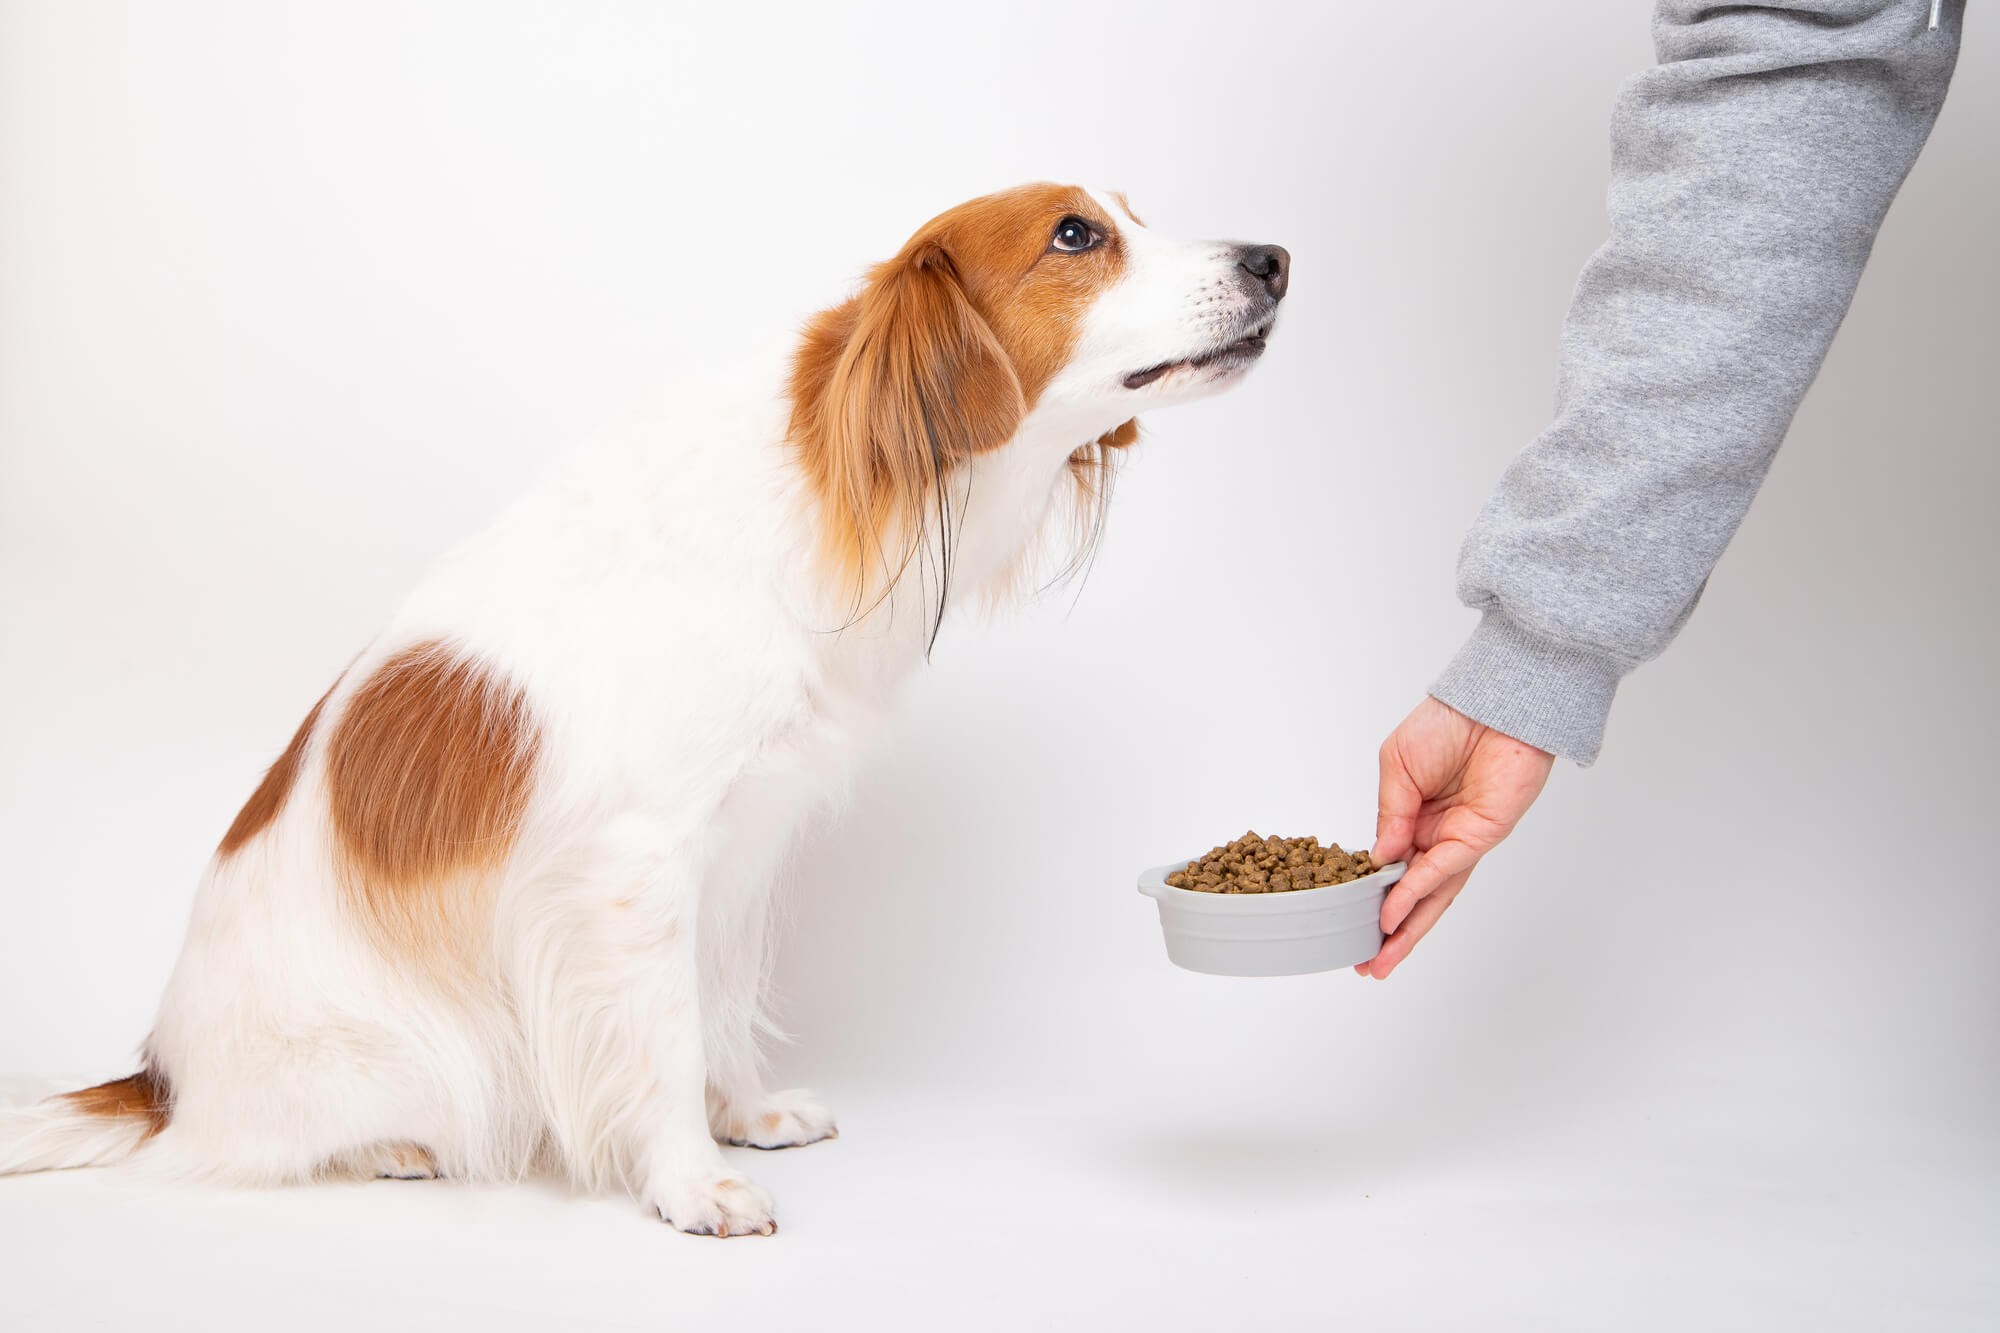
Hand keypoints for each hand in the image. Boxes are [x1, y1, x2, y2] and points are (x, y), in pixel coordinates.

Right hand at [1360, 696, 1553, 978]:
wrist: (1492, 703)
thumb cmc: (1447, 723)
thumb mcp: (1396, 766)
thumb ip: (1388, 814)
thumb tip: (1378, 861)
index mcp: (1415, 818)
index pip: (1391, 869)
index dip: (1372, 896)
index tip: (1347, 921)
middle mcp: (1439, 836)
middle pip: (1413, 895)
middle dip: (1389, 932)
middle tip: (1366, 964)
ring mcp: (1461, 840)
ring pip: (1431, 896)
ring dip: (1406, 929)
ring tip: (1381, 960)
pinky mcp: (1482, 836)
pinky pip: (1442, 870)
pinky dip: (1416, 892)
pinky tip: (1392, 913)